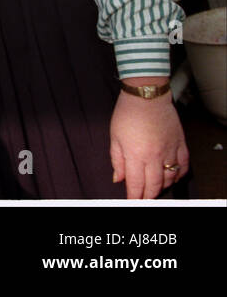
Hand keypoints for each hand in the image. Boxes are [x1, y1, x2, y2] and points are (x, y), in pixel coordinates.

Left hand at [109, 79, 188, 198]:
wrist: (147, 96)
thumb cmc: (127, 113)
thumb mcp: (114, 137)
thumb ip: (117, 160)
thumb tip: (118, 178)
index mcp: (136, 154)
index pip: (136, 183)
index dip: (134, 196)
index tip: (131, 201)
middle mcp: (154, 156)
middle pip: (154, 185)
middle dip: (148, 195)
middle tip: (143, 199)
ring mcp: (170, 150)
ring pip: (170, 178)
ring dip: (162, 186)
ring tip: (155, 189)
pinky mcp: (180, 144)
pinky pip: (183, 165)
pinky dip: (179, 174)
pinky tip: (173, 177)